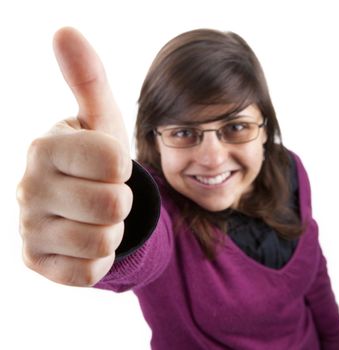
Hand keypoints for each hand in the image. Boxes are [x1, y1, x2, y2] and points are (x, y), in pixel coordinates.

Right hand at [17, 27, 132, 285]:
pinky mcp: (36, 263)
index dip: (123, 166)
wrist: (80, 203)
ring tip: (96, 217)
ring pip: (103, 241)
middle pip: (113, 205)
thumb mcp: (99, 120)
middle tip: (105, 193)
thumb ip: (87, 79)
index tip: (110, 165)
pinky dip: (100, 258)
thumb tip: (65, 30)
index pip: (113, 161)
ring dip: (112, 231)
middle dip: (121, 201)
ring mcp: (28, 229)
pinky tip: (85, 241)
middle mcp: (27, 187)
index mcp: (45, 147)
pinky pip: (90, 272)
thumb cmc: (96, 159)